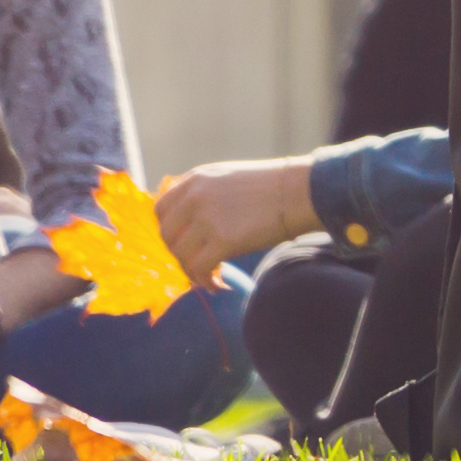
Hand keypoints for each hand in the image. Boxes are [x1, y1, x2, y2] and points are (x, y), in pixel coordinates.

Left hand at [150, 155, 324, 271]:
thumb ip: (201, 192)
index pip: (160, 209)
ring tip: (209, 275)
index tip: (182, 241)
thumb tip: (184, 219)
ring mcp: (207, 218)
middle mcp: (195, 197)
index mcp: (195, 180)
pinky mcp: (222, 240)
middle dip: (179, 252)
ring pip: (180, 255)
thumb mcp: (227, 177)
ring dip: (191, 270)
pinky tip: (218, 284)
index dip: (168, 229)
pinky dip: (204, 281)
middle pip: (167, 234)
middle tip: (197, 261)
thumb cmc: (270, 187)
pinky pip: (198, 269)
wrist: (300, 192)